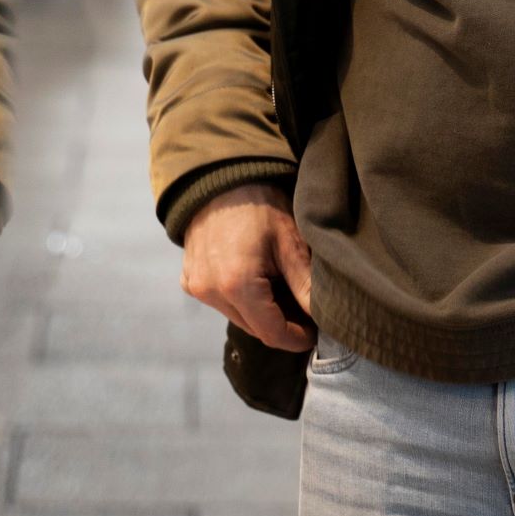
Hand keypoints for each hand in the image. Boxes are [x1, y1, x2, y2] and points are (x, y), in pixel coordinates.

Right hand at [181, 183, 313, 351]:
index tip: (315, 333)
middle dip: (281, 325)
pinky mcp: (189, 281)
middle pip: (254, 328)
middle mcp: (211, 292)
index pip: (272, 333)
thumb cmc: (260, 205)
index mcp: (237, 285)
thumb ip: (306, 286)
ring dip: (261, 313)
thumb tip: (325, 318)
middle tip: (304, 310)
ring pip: (238, 317)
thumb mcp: (291, 243)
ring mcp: (197, 287)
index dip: (296, 338)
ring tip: (283, 291)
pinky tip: (257, 280)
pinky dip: (240, 300)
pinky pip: (220, 302)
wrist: (221, 177)